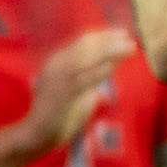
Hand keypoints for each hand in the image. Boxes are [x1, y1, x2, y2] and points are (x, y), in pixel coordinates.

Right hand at [24, 30, 136, 148]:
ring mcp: (57, 78)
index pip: (82, 42)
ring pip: (85, 58)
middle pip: (85, 45)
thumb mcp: (77, 91)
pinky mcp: (61, 94)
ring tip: (129, 48)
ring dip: (109, 51)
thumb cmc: (59, 114)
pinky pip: (81, 80)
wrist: (37, 133)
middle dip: (109, 40)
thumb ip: (91, 78)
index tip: (122, 34)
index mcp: (58, 62)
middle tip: (129, 38)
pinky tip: (112, 67)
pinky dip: (98, 72)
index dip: (104, 36)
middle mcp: (56, 65)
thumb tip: (110, 67)